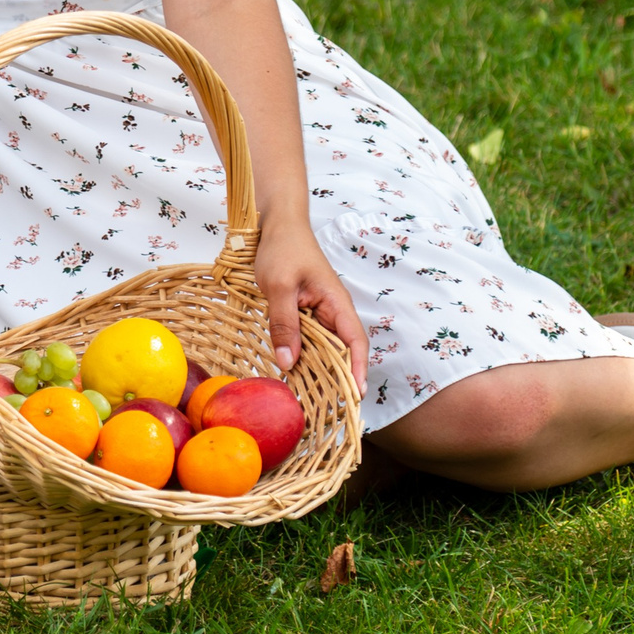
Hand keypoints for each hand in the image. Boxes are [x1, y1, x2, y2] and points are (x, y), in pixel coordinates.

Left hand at [251, 219, 367, 389]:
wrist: (276, 226)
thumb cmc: (282, 249)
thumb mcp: (279, 287)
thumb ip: (284, 323)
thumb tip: (288, 362)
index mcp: (336, 303)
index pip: (355, 341)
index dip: (358, 369)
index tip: (357, 394)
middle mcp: (332, 311)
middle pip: (341, 351)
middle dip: (338, 378)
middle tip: (328, 408)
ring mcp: (319, 312)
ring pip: (323, 348)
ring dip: (319, 369)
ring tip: (310, 399)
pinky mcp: (305, 313)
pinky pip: (308, 339)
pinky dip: (303, 355)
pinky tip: (292, 372)